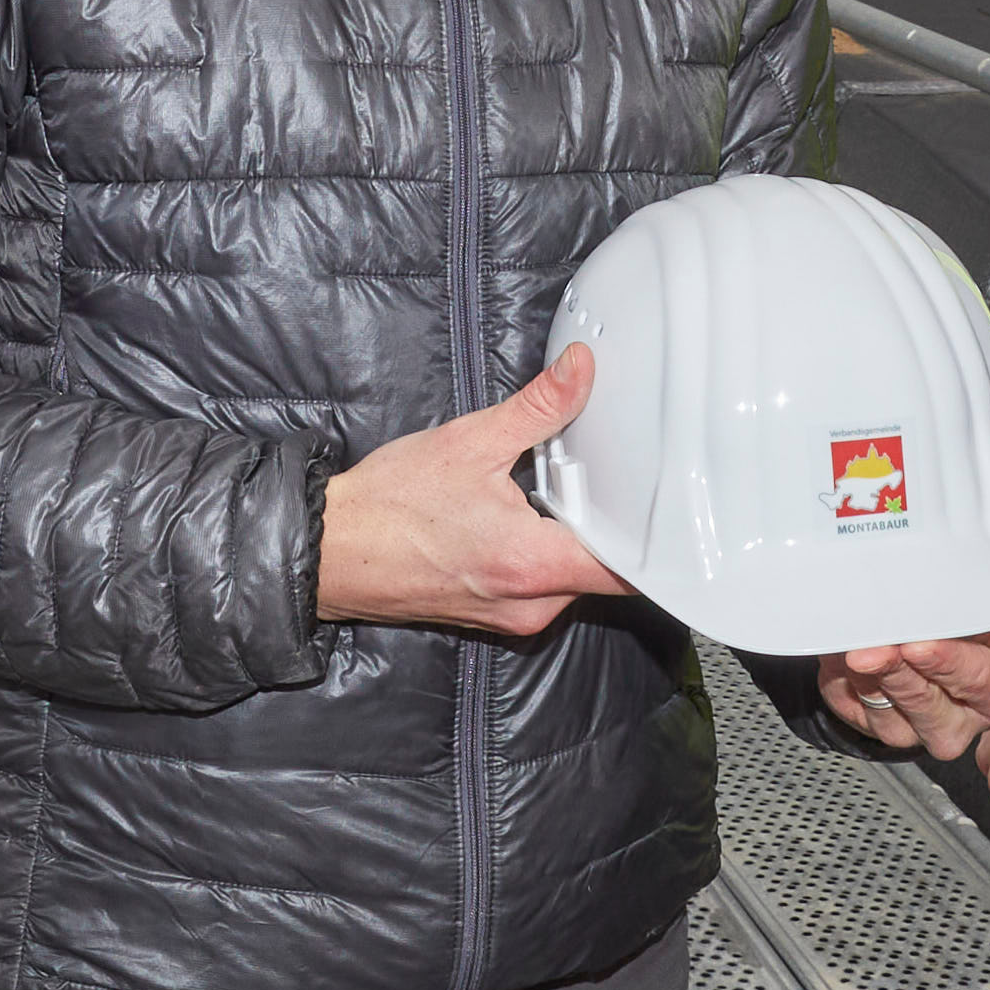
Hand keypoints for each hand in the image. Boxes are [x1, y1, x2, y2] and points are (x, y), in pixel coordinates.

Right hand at [316, 345, 630, 637]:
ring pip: (570, 577)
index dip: (653, 540)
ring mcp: (511, 618)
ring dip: (565, 537)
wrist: (329, 551)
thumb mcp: (470, 443)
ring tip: (534, 496)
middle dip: (601, 523)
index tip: (660, 506)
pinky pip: (538, 586)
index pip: (630, 572)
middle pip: (604, 571)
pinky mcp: (492, 617)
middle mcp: (531, 605)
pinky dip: (538, 552)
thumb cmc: (388, 509)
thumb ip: (538, 408)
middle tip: (581, 480)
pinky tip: (510, 518)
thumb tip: (579, 372)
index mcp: (535, 566)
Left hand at [827, 512, 989, 758]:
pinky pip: (850, 712)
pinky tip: (837, 652)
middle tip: (873, 650)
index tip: (921, 645)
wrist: (962, 634)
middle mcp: (960, 718)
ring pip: (885, 720)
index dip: (950, 666)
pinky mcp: (874, 723)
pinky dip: (840, 685)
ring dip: (865, 683)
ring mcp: (914, 726)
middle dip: (899, 681)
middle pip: (927, 711)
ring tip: (850, 646)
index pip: (980, 684)